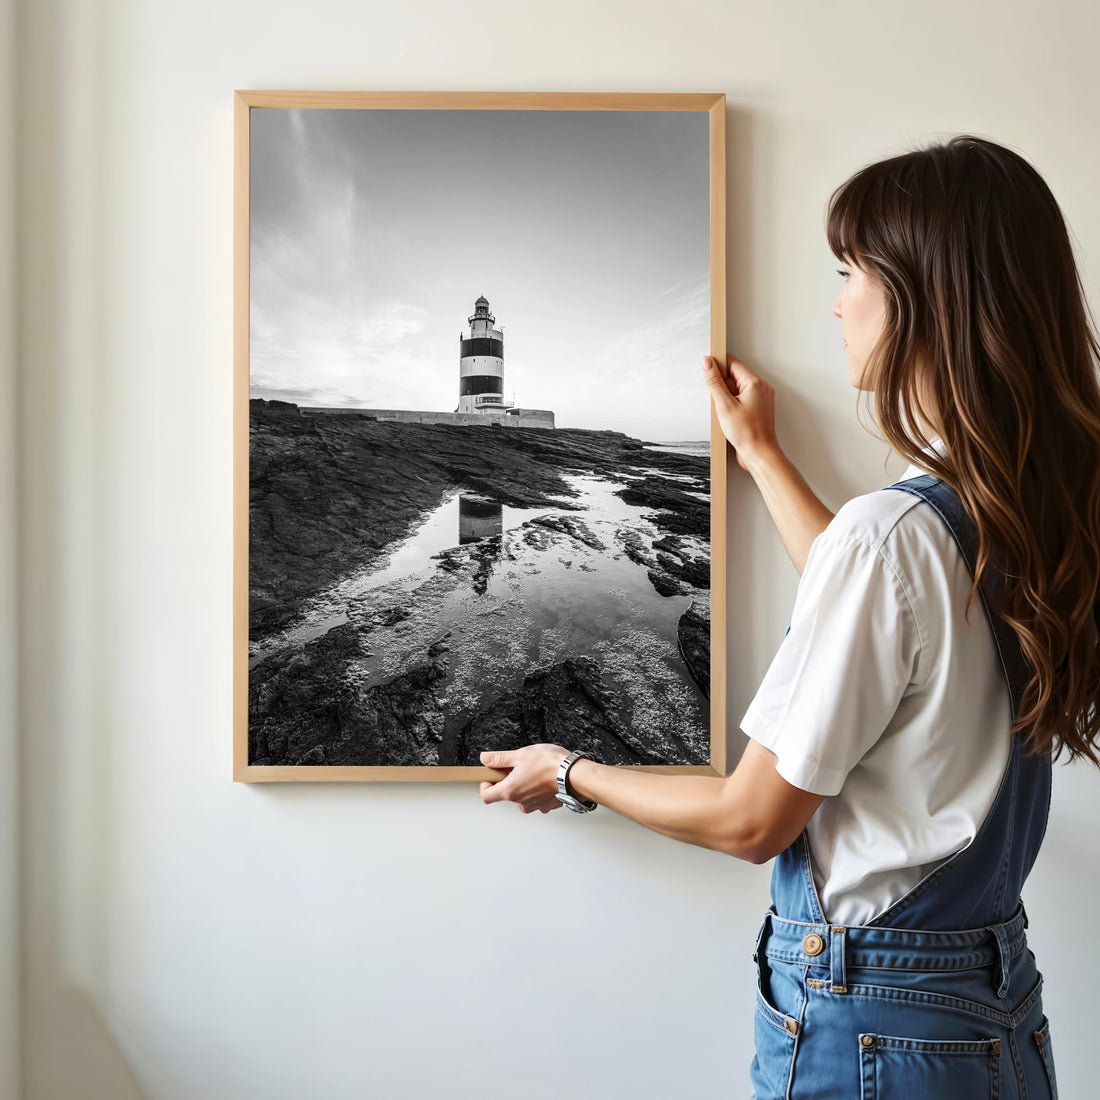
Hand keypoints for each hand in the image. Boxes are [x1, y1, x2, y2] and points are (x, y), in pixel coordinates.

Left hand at [479, 744, 569, 812]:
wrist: (575, 774)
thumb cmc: (550, 765)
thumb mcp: (520, 755)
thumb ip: (499, 758)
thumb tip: (485, 759)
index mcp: (510, 790)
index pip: (486, 796)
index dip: (485, 786)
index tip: (491, 777)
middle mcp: (521, 802)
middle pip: (506, 795)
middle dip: (508, 781)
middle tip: (517, 767)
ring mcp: (535, 806)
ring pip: (522, 798)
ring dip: (524, 786)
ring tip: (534, 771)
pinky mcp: (547, 805)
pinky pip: (537, 799)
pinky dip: (538, 790)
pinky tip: (545, 778)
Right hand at [701, 354, 780, 472]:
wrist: (759, 454)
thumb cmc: (747, 433)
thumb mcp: (724, 405)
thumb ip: (715, 382)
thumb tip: (708, 363)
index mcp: (755, 383)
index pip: (733, 363)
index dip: (718, 365)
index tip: (706, 369)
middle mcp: (761, 388)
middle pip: (735, 376)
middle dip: (722, 385)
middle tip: (718, 401)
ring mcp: (760, 399)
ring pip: (737, 389)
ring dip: (726, 397)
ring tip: (725, 412)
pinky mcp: (757, 409)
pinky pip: (741, 399)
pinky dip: (732, 405)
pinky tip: (729, 417)